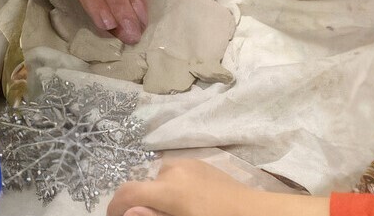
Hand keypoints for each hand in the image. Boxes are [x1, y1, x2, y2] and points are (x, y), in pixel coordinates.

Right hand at [109, 159, 318, 215]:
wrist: (258, 214)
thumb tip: (128, 210)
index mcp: (168, 187)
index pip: (129, 191)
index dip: (115, 206)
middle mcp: (175, 168)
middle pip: (146, 184)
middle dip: (144, 203)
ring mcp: (191, 164)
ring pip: (163, 180)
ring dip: (161, 197)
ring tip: (175, 213)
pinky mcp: (204, 165)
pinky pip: (179, 176)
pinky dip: (176, 190)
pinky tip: (191, 206)